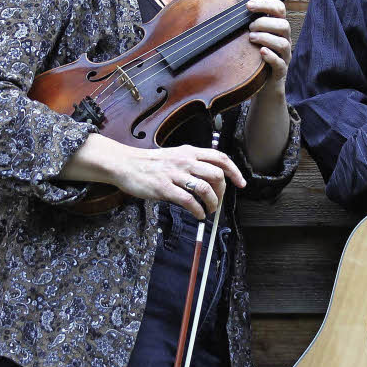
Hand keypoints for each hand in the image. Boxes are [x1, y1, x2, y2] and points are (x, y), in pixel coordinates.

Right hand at [61, 135, 245, 219]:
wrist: (125, 164)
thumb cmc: (150, 163)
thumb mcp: (175, 155)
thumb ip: (192, 162)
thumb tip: (211, 177)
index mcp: (190, 152)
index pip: (220, 158)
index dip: (234, 171)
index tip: (241, 183)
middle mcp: (185, 161)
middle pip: (217, 175)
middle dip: (223, 192)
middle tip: (218, 202)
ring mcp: (175, 174)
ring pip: (205, 189)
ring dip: (213, 203)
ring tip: (210, 210)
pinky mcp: (164, 188)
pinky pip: (189, 201)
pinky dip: (198, 210)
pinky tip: (198, 215)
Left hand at [243, 0, 291, 92]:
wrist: (263, 85)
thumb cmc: (257, 55)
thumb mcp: (253, 33)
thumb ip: (249, 16)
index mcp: (278, 27)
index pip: (279, 9)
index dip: (266, 4)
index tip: (248, 6)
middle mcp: (284, 40)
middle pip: (284, 25)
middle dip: (264, 23)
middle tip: (249, 28)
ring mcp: (284, 56)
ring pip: (283, 43)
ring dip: (266, 38)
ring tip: (251, 39)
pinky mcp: (280, 71)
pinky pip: (280, 63)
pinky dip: (270, 56)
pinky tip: (260, 52)